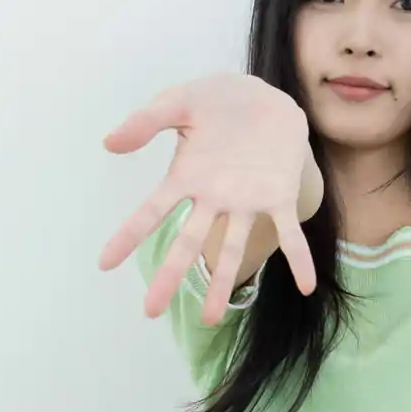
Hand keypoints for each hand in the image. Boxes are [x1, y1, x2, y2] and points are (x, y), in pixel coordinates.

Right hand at [98, 73, 318, 326]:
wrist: (264, 94)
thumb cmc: (217, 100)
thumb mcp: (178, 102)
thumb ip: (146, 121)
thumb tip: (109, 143)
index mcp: (187, 177)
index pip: (152, 212)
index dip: (128, 235)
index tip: (105, 263)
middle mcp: (214, 198)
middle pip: (188, 242)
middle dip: (171, 275)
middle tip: (151, 311)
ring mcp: (246, 201)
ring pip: (233, 247)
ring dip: (222, 281)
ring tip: (211, 318)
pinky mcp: (278, 195)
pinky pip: (289, 232)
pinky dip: (298, 259)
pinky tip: (305, 286)